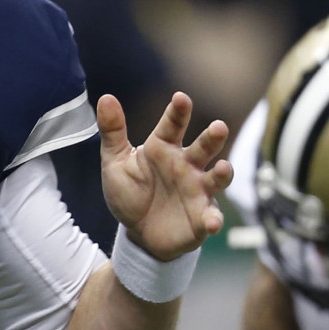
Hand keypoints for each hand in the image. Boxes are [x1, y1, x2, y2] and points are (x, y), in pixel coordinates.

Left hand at [100, 92, 232, 260]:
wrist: (136, 232)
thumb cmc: (129, 192)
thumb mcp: (115, 162)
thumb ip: (112, 132)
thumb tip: (105, 97)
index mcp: (164, 147)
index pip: (173, 125)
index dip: (178, 111)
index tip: (181, 98)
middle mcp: (186, 164)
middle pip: (204, 147)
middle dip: (212, 137)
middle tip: (218, 127)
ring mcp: (197, 190)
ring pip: (216, 178)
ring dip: (223, 173)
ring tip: (223, 168)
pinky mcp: (201, 217)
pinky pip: (211, 217)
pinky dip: (214, 219)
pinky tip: (211, 223)